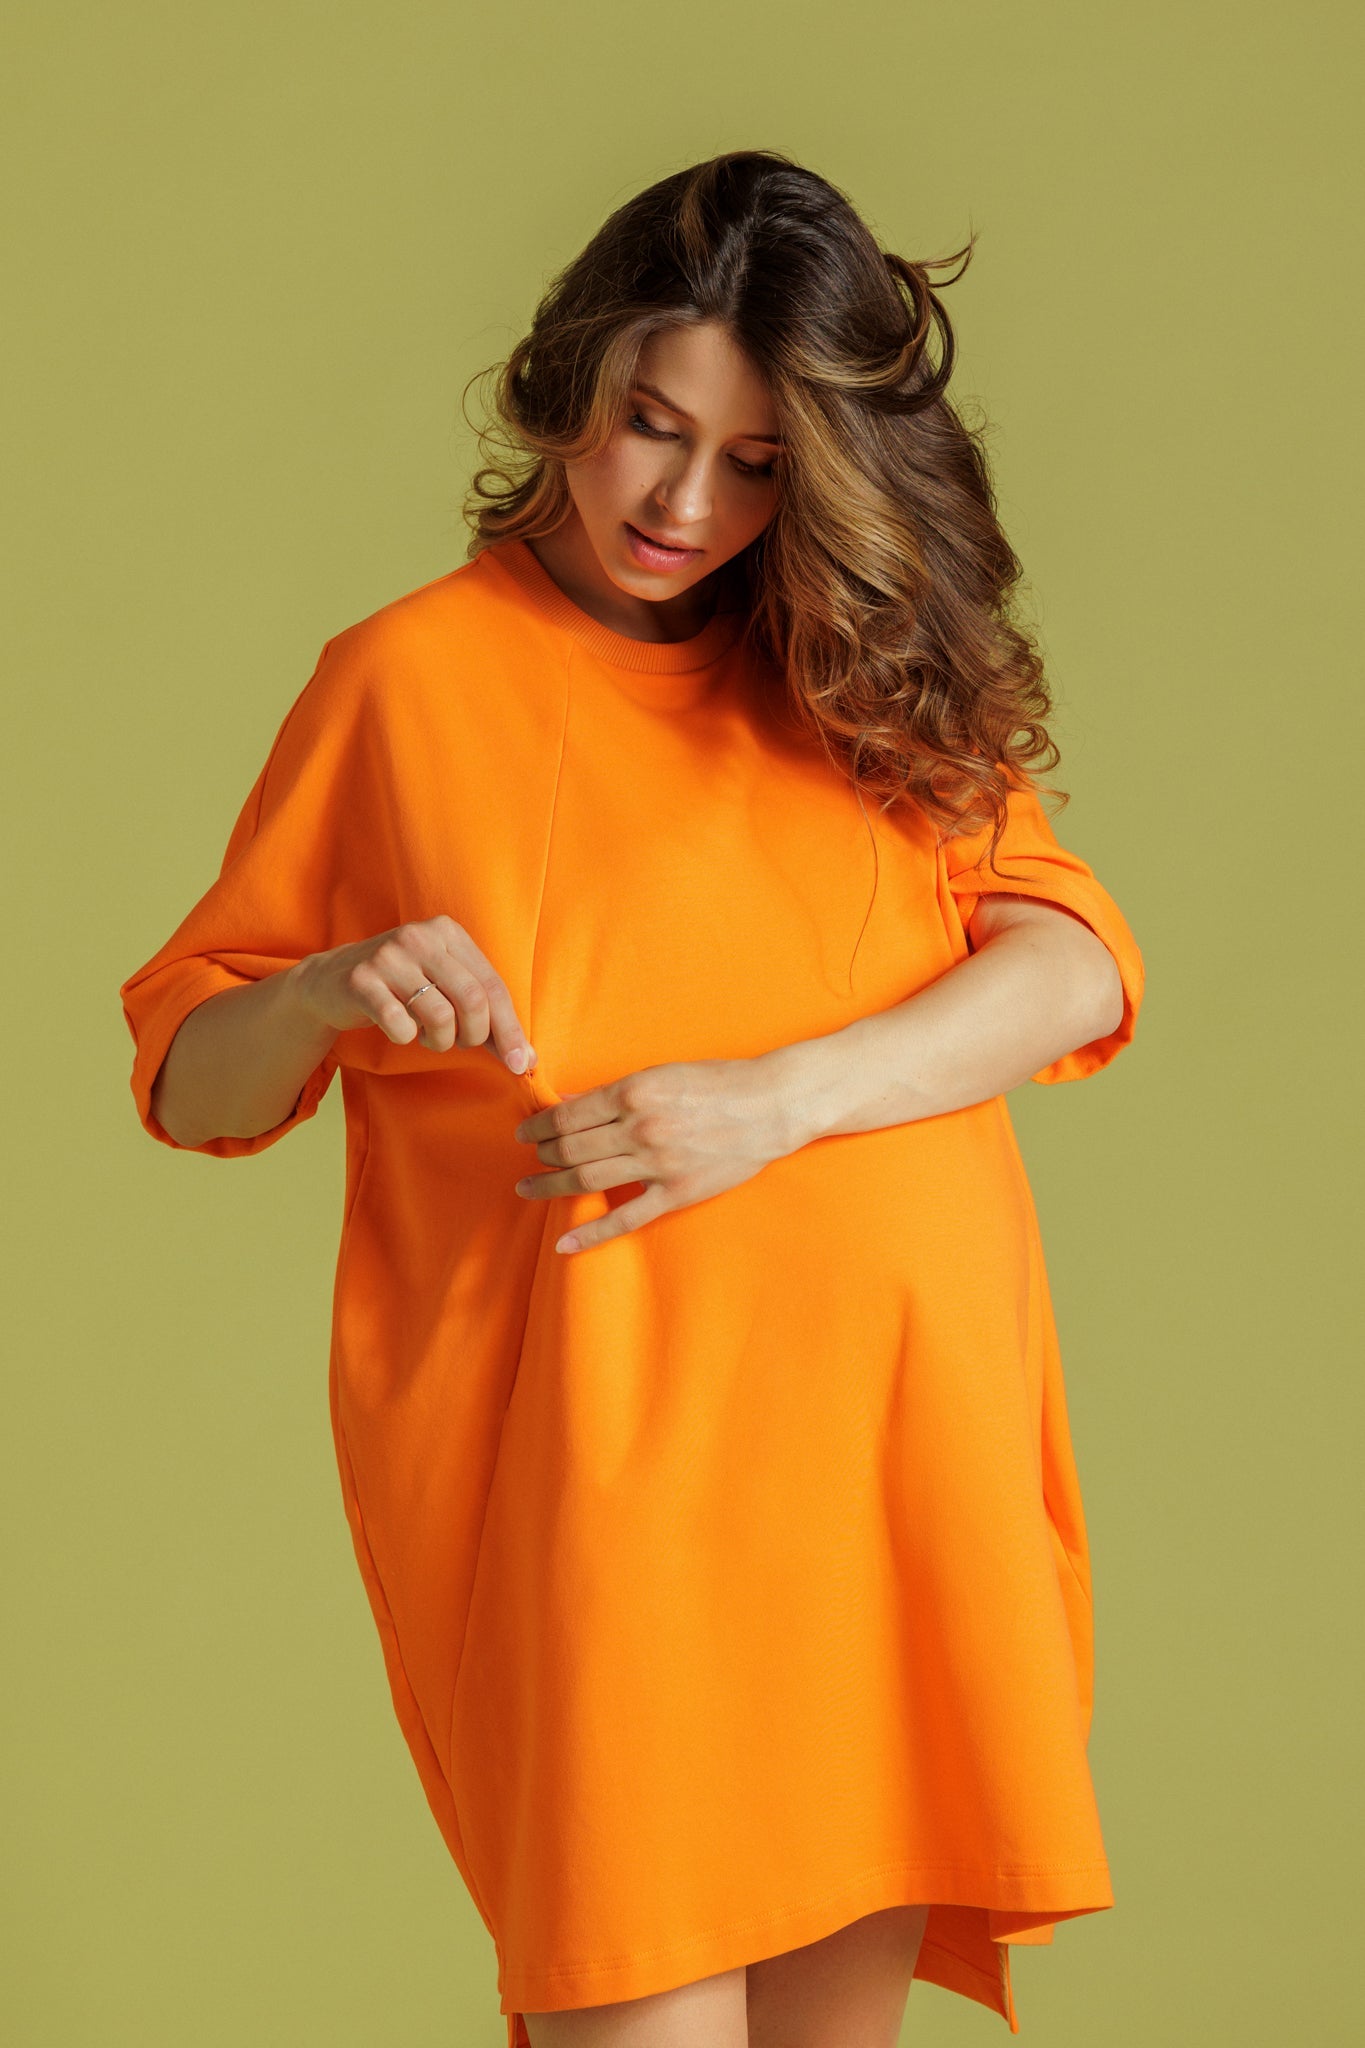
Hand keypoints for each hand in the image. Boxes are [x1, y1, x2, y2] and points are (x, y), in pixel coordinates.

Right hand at [290, 916, 535, 1074]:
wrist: (330, 981)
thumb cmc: (400, 988)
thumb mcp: (444, 987)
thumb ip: (484, 1016)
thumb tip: (525, 1059)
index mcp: (448, 932)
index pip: (493, 986)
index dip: (510, 1030)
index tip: (520, 1065)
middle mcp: (420, 936)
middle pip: (473, 1000)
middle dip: (474, 1036)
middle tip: (459, 1043)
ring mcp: (388, 956)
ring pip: (440, 1016)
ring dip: (439, 1041)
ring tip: (427, 1036)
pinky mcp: (360, 979)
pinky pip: (399, 1024)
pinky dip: (406, 1037)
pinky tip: (399, 1029)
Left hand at [512, 1057, 793, 1253]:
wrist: (771, 1104)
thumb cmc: (718, 1082)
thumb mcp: (662, 1074)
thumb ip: (616, 1093)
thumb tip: (570, 1105)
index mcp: (634, 1092)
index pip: (568, 1115)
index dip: (539, 1125)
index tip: (526, 1130)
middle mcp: (640, 1128)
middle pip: (571, 1148)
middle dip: (542, 1154)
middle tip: (530, 1156)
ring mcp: (658, 1163)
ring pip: (587, 1180)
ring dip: (551, 1185)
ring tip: (530, 1187)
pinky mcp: (676, 1192)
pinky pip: (625, 1218)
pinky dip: (591, 1233)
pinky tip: (565, 1243)